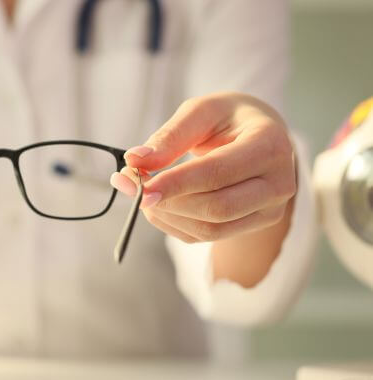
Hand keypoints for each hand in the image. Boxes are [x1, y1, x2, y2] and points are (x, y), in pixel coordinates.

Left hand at [110, 92, 296, 243]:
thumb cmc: (228, 118)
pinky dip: (174, 224)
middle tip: (133, 187)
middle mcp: (278, 183)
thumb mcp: (201, 111)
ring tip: (142, 192)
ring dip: (167, 215)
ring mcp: (269, 210)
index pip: (218, 173)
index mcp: (270, 145)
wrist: (259, 135)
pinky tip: (159, 204)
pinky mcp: (251, 226)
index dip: (176, 183)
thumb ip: (170, 136)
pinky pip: (206, 236)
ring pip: (211, 228)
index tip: (139, 186)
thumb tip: (135, 160)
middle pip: (217, 207)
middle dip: (169, 201)